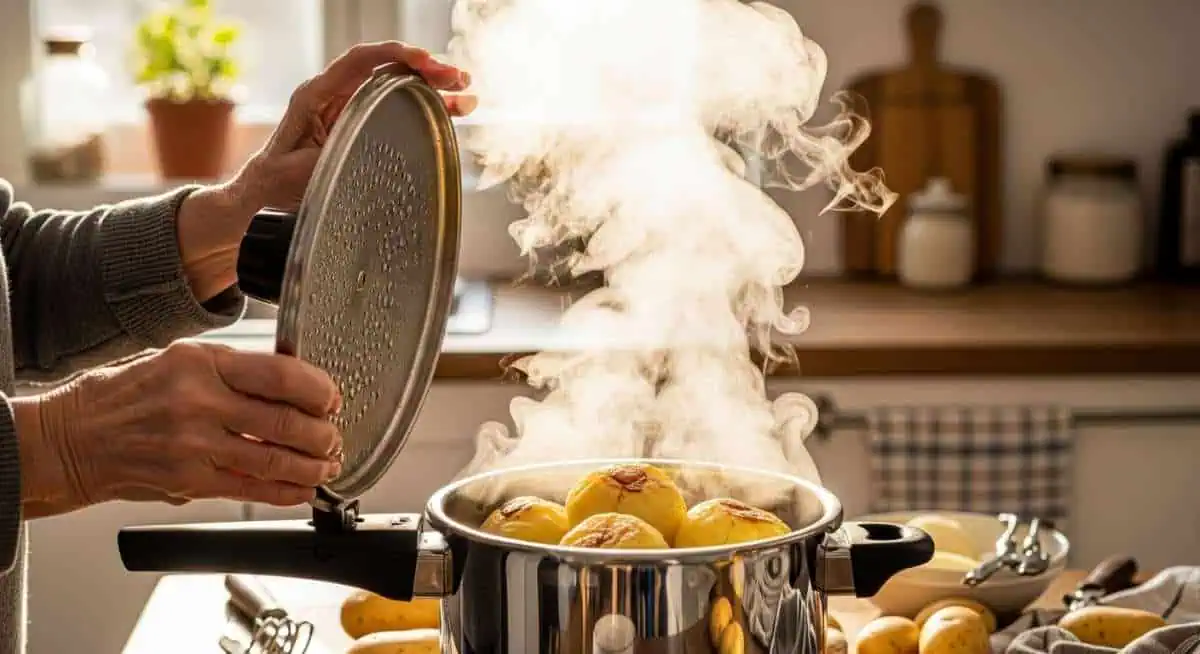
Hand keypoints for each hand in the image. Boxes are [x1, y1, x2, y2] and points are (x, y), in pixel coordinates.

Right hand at [12, 341, 343, 517]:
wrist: (70, 439)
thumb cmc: (121, 395)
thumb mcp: (175, 359)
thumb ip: (229, 371)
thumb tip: (286, 383)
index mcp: (199, 362)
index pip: (279, 373)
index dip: (318, 389)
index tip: (331, 398)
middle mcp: (198, 401)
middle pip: (284, 420)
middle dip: (322, 432)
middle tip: (333, 436)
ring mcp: (192, 444)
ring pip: (274, 459)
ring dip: (311, 465)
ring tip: (326, 464)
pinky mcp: (187, 481)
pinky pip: (250, 489)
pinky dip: (284, 492)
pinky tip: (302, 489)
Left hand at [179, 41, 475, 300]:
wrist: (257, 203)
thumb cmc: (270, 188)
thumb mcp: (295, 175)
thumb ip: (321, 159)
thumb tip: (352, 150)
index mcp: (315, 97)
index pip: (359, 62)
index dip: (394, 56)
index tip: (424, 62)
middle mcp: (334, 97)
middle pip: (385, 70)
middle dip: (425, 69)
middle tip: (458, 78)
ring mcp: (349, 110)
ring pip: (396, 88)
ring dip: (432, 88)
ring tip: (466, 94)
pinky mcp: (359, 127)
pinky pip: (395, 108)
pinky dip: (425, 108)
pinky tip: (452, 111)